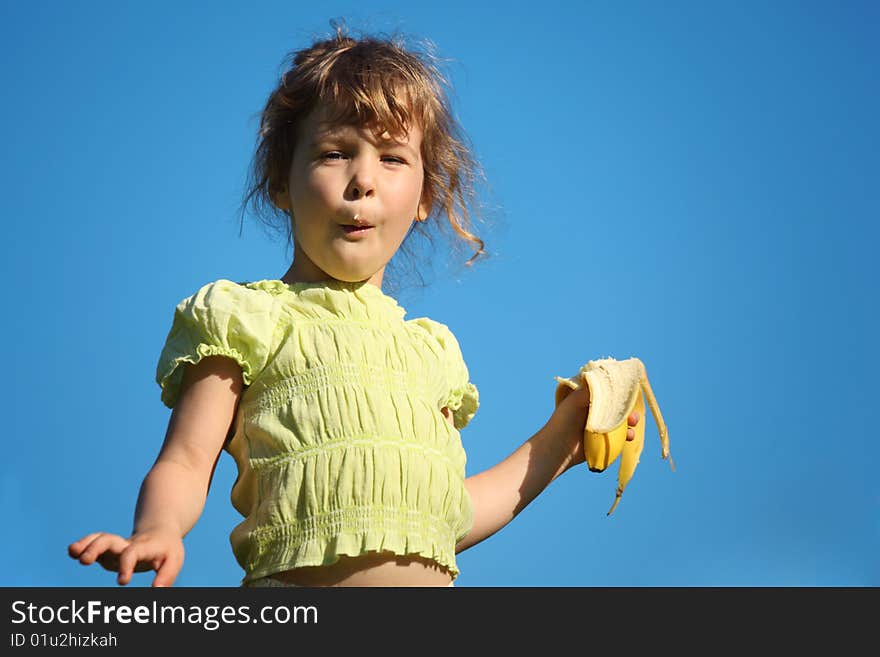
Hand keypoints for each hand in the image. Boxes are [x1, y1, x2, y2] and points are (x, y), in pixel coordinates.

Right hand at [68, 528, 184, 586]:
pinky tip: (72, 552)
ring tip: (71, 551)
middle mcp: (126, 544)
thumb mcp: (174, 561)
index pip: (132, 553)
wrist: (161, 532)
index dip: (126, 565)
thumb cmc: (167, 549)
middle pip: (109, 540)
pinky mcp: (108, 551)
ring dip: (85, 545)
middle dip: (96, 548)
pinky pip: (94, 544)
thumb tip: (157, 590)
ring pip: (99, 539)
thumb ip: (167, 576)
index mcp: (144, 547)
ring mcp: (115, 547)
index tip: (123, 582)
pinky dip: (82, 546)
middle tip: (84, 561)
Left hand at [550, 384, 639, 470]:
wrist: (558, 447)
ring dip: (631, 420)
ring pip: (622, 420)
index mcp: (589, 397)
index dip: (621, 390)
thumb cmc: (564, 420)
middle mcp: (596, 409)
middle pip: (619, 405)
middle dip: (628, 407)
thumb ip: (594, 389)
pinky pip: (621, 436)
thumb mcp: (577, 399)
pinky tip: (629, 436)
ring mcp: (601, 425)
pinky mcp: (604, 439)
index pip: (609, 389)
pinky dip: (628, 435)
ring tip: (633, 423)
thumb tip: (611, 379)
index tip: (631, 390)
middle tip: (632, 411)